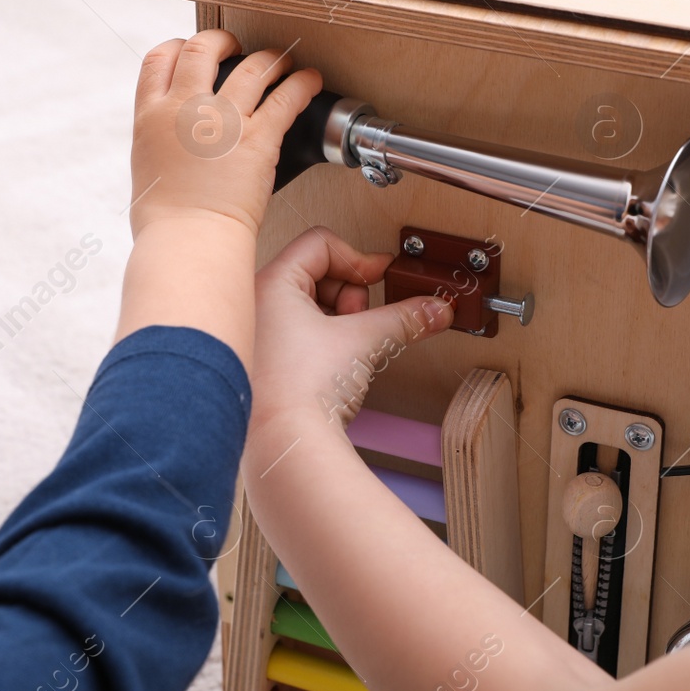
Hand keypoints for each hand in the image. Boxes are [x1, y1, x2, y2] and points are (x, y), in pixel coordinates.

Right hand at [129, 30, 320, 237]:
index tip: (192, 52)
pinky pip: (286, 96)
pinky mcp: (259, 138)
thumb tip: (171, 139)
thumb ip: (160, 141)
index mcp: (151, 116)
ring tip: (282, 60)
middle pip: (203, 47)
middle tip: (237, 47)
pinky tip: (310, 81)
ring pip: (253, 66)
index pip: (160, 58)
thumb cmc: (166, 221)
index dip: (179, 48)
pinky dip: (302, 83)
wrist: (189, 241)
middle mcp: (185, 108)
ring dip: (271, 58)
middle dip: (223, 40)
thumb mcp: (146, 167)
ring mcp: (223, 120)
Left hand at [251, 228, 453, 434]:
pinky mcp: (263, 364)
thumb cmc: (302, 390)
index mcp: (272, 284)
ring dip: (340, 323)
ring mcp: (256, 335)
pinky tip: (334, 368)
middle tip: (361, 322)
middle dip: (351, 297)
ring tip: (348, 350)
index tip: (383, 278)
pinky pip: (299, 335)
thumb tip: (434, 309)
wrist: (284, 446)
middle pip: (317, 274)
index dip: (360, 259)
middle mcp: (255, 304)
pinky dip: (324, 343)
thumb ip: (404, 318)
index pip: (321, 243)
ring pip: (309, 307)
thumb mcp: (364, 342)